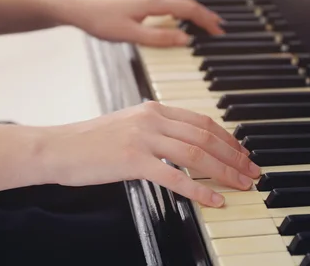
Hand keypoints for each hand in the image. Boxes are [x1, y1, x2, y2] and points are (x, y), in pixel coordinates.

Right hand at [41, 102, 259, 207]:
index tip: (242, 152)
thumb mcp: (129, 125)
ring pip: (196, 153)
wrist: (57, 147)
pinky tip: (214, 200)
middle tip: (252, 171)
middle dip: (234, 155)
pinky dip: (199, 189)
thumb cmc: (91, 141)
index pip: (201, 121)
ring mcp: (142, 138)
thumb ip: (156, 129)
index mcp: (154, 109)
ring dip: (224, 171)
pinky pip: (174, 176)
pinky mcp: (132, 160)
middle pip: (205, 136)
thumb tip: (185, 144)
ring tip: (242, 184)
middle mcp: (152, 118)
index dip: (227, 137)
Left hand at [59, 0, 223, 46]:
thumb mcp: (131, 35)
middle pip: (187, 4)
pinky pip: (169, 3)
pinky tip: (181, 19)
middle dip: (205, 16)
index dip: (206, 21)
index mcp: (154, 2)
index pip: (189, 10)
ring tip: (206, 24)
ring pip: (179, 2)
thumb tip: (185, 40)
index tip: (219, 32)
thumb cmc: (100, 21)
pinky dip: (181, 11)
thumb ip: (159, 38)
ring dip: (194, 13)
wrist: (78, 8)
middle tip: (220, 29)